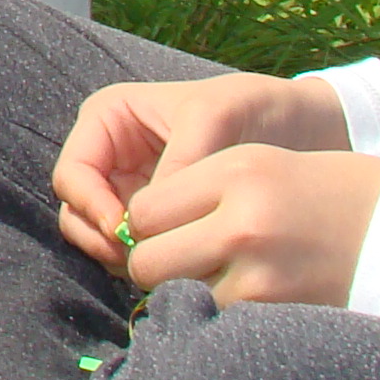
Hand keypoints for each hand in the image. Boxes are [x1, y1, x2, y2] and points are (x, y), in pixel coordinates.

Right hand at [51, 71, 350, 274]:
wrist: (307, 132)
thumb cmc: (258, 108)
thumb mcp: (216, 119)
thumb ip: (177, 165)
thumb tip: (143, 222)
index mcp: (110, 120)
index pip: (72, 173)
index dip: (90, 205)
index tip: (125, 231)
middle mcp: (112, 158)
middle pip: (78, 212)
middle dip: (102, 240)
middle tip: (139, 263)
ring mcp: (133, 193)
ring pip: (100, 239)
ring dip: (122, 260)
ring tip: (165, 268)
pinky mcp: (160, 224)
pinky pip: (135, 253)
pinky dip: (148, 266)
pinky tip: (181, 271)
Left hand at [118, 144, 379, 306]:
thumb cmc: (332, 191)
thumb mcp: (264, 164)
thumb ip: (200, 189)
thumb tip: (138, 226)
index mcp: (237, 172)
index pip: (145, 210)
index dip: (147, 224)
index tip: (167, 228)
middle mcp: (241, 222)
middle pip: (148, 261)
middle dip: (155, 265)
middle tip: (182, 261)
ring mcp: (260, 274)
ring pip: (177, 296)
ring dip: (186, 293)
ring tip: (218, 278)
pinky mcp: (278, 315)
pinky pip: (216, 320)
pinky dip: (218, 317)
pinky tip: (246, 298)